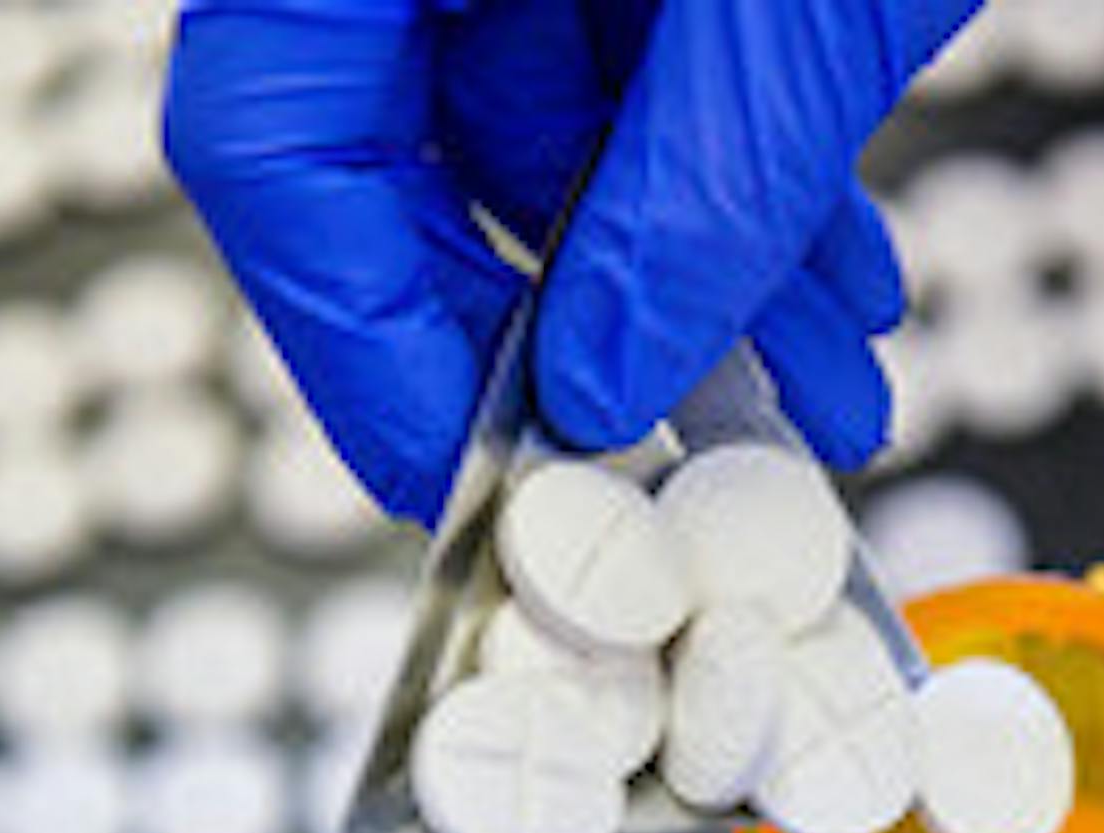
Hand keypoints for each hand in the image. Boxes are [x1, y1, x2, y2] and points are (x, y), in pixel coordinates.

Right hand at [164, 0, 983, 522]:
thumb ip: (700, 182)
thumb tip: (607, 375)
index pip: (273, 131)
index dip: (357, 339)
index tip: (471, 483)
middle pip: (401, 156)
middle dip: (558, 335)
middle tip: (656, 473)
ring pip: (547, 136)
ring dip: (683, 286)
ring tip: (817, 399)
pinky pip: (639, 77)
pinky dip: (734, 189)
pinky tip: (830, 284)